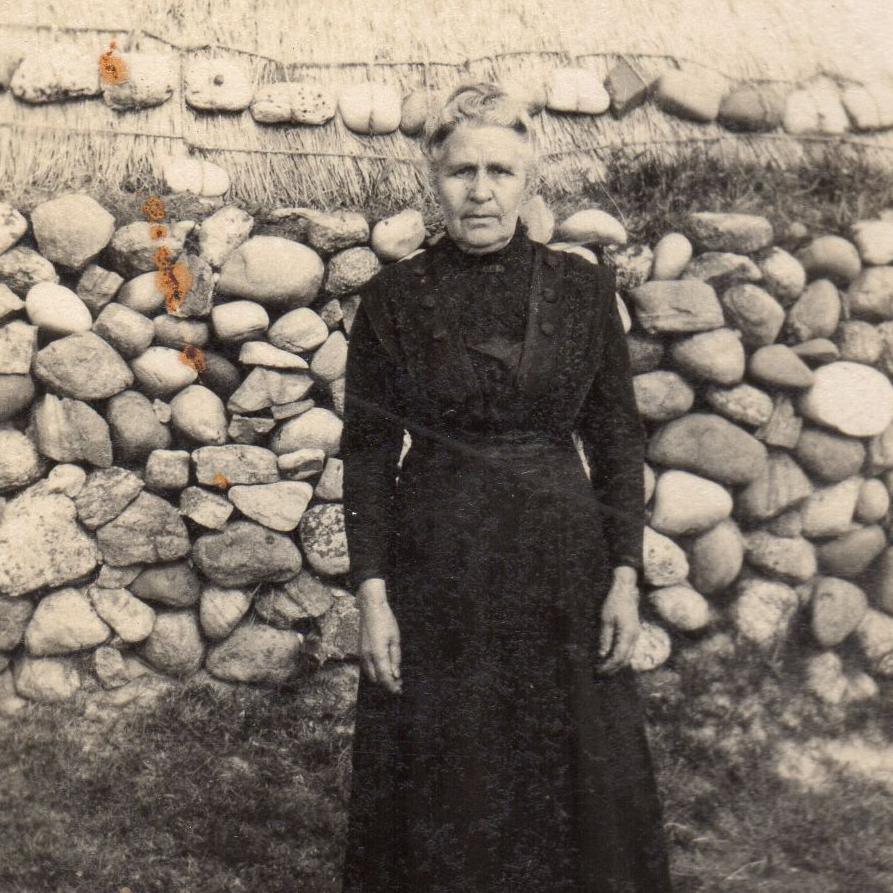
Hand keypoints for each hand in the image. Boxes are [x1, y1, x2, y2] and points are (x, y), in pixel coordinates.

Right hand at [357, 578, 401, 694]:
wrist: (370, 608)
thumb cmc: (385, 621)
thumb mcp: (395, 639)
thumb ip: (395, 658)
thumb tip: (395, 674)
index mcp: (377, 654)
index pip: (384, 677)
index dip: (392, 686)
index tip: (399, 690)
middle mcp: (367, 656)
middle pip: (376, 679)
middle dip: (386, 683)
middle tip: (398, 681)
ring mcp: (361, 654)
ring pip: (369, 674)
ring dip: (380, 677)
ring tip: (391, 674)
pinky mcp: (360, 650)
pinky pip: (366, 667)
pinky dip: (374, 671)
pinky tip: (383, 666)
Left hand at [596, 568, 640, 674]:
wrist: (626, 589)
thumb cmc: (614, 602)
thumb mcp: (605, 620)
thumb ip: (605, 638)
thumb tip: (602, 655)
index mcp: (627, 634)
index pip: (619, 657)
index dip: (609, 667)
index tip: (598, 671)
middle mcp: (634, 637)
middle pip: (625, 659)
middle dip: (613, 669)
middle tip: (599, 674)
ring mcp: (635, 634)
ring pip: (628, 655)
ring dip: (617, 664)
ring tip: (604, 669)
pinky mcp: (633, 632)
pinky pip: (628, 649)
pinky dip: (620, 656)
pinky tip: (610, 657)